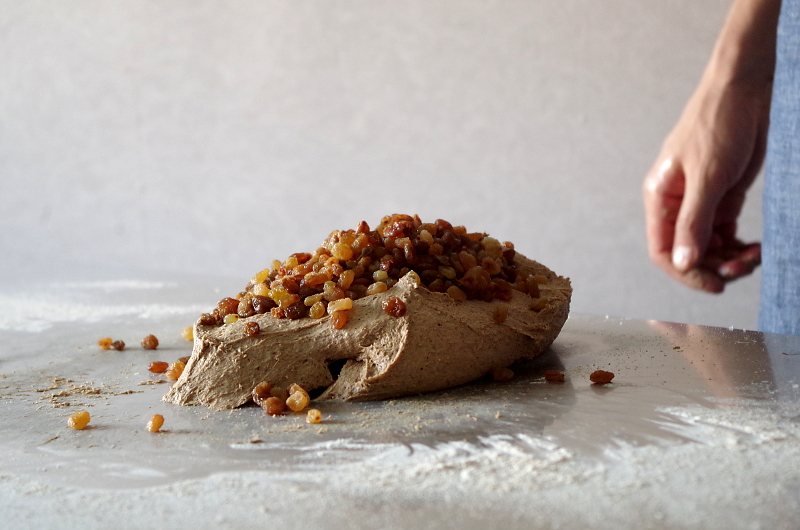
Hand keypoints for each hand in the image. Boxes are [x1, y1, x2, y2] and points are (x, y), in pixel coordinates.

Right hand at [643, 75, 766, 292]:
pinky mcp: (722, 198)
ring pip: (708, 247)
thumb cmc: (717, 124)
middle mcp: (676, 205)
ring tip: (754, 254)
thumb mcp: (707, 177)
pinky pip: (725, 234)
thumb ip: (693, 222)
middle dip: (714, 266)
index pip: (662, 250)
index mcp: (660, 198)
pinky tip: (754, 247)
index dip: (685, 272)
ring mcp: (700, 203)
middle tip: (744, 266)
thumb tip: (683, 261)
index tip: (715, 284)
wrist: (744, 91)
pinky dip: (739, 246)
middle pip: (687, 253)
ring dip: (730, 258)